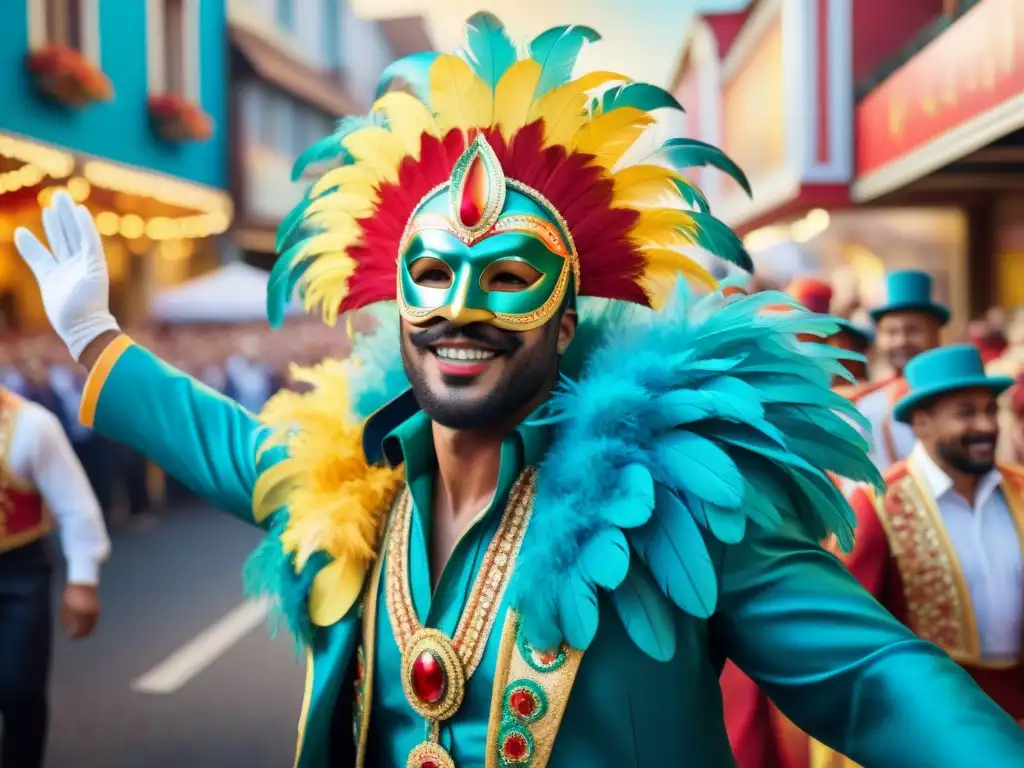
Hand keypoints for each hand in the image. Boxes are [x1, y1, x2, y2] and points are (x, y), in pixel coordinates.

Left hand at [14, 190, 119, 360]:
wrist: (82, 327)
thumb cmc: (66, 312)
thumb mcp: (45, 277)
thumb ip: (35, 255)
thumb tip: (19, 232)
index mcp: (64, 272)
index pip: (55, 246)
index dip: (49, 230)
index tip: (45, 213)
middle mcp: (76, 266)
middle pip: (66, 236)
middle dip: (60, 217)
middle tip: (58, 196)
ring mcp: (87, 265)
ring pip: (76, 235)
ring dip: (70, 216)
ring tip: (62, 197)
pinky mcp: (97, 266)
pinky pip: (91, 242)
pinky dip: (86, 227)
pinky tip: (79, 211)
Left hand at [61, 583, 100, 638]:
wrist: (84, 584)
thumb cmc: (71, 595)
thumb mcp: (66, 608)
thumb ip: (68, 620)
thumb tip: (70, 629)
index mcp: (80, 614)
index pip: (79, 629)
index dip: (73, 635)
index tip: (68, 637)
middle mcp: (90, 614)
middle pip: (87, 629)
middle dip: (80, 634)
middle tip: (73, 636)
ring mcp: (95, 612)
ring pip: (92, 626)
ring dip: (85, 630)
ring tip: (78, 632)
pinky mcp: (98, 610)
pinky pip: (94, 621)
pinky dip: (90, 625)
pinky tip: (83, 625)